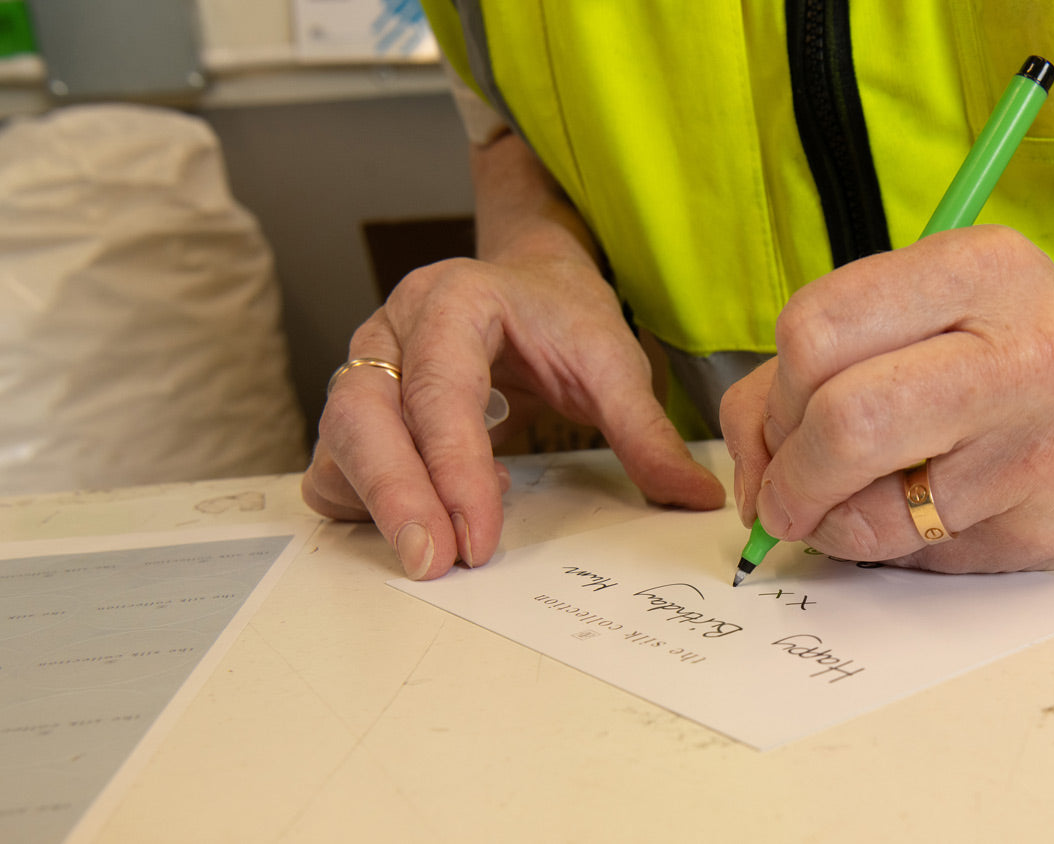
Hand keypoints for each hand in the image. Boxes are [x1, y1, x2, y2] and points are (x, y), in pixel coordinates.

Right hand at [302, 252, 723, 578]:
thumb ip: (646, 431)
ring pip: (338, 442)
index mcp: (454, 301)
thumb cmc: (563, 317)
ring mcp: (365, 368)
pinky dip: (363, 504)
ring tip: (436, 549)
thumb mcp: (614, 362)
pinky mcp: (358, 410)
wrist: (530, 285)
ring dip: (377, 505)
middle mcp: (393, 328)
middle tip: (436, 562)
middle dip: (396, 495)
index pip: (438, 387)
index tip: (478, 538)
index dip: (453, 467)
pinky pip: (335, 465)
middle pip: (363, 414)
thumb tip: (692, 496)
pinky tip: (425, 519)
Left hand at [721, 226, 1053, 572]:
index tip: (783, 419)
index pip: (817, 328)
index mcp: (982, 267)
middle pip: (842, 418)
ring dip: (829, 522)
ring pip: (870, 509)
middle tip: (790, 488)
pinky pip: (914, 554)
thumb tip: (751, 470)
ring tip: (855, 501)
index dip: (775, 392)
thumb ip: (808, 367)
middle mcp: (1030, 349)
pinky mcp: (1051, 524)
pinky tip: (918, 514)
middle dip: (789, 473)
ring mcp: (1049, 443)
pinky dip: (882, 546)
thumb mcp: (921, 312)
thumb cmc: (1004, 355)